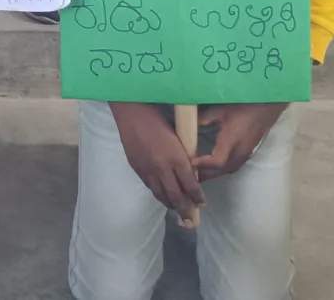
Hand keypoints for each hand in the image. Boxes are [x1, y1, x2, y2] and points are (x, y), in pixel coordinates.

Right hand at [109, 102, 204, 218]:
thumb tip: (190, 173)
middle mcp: (163, 168)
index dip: (197, 197)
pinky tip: (162, 194)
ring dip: (170, 204)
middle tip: (190, 219)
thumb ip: (183, 157)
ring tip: (176, 208)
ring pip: (161, 195)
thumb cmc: (157, 120)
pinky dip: (158, 193)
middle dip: (184, 209)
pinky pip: (150, 187)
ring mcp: (148, 170)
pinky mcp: (137, 169)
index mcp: (176, 157)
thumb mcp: (177, 137)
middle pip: (176, 196)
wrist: (132, 114)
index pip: (190, 185)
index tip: (201, 203)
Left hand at [192, 103, 287, 180]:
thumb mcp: (220, 110)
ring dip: (214, 173)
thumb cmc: (243, 106)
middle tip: (191, 174)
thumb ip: (204, 119)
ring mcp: (245, 153)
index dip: (203, 164)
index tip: (190, 163)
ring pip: (228, 169)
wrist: (267, 107)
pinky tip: (215, 165)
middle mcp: (239, 152)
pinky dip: (222, 169)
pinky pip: (234, 166)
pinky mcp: (249, 152)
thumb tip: (188, 125)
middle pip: (221, 170)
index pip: (216, 161)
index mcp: (231, 142)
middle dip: (206, 173)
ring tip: (200, 172)